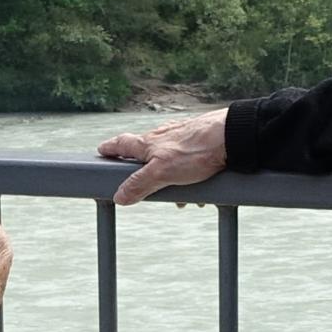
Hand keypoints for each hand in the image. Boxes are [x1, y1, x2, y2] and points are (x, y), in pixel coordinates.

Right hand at [97, 108, 227, 204]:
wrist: (230, 137)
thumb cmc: (196, 151)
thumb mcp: (162, 172)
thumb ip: (139, 185)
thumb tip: (119, 196)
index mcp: (149, 143)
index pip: (123, 143)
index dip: (111, 148)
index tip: (101, 150)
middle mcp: (163, 136)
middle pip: (146, 150)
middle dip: (144, 168)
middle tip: (142, 180)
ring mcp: (183, 136)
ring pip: (170, 157)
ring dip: (170, 175)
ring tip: (179, 194)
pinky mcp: (201, 140)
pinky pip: (189, 159)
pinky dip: (190, 173)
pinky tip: (199, 185)